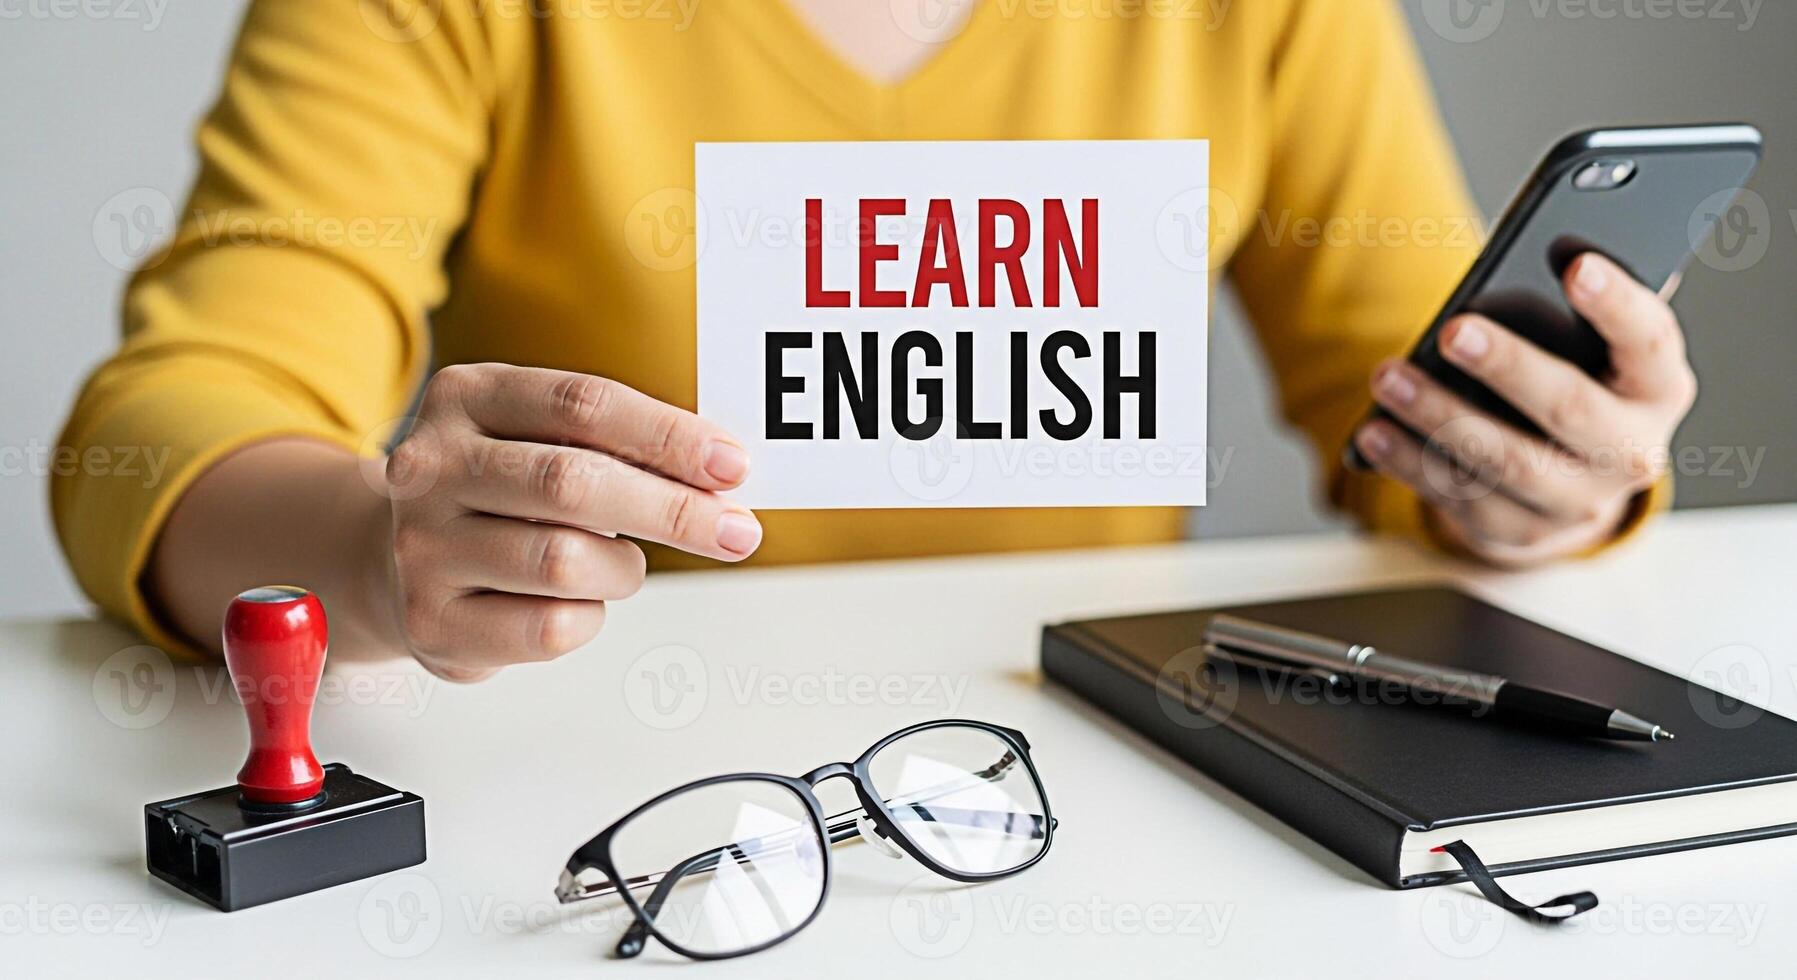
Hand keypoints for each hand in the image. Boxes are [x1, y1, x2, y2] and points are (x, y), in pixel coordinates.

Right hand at [377, 363, 760, 680]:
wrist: (394, 563)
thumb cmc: (501, 497)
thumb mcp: (540, 440)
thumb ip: (616, 444)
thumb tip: (720, 471)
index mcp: (466, 397)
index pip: (582, 405)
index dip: (667, 435)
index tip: (732, 465)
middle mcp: (431, 466)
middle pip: (574, 483)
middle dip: (672, 510)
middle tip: (736, 531)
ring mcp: (422, 546)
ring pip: (566, 561)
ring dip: (624, 569)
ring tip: (622, 565)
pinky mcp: (431, 621)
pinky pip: (551, 627)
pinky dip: (590, 616)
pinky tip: (576, 602)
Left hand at [1353, 253, 1695, 567]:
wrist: (1573, 483)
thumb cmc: (1581, 384)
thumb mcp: (1595, 348)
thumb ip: (1578, 309)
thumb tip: (1546, 251)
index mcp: (1658, 388)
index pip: (1649, 341)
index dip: (1617, 304)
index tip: (1577, 264)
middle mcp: (1631, 452)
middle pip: (1570, 409)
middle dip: (1508, 367)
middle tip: (1453, 330)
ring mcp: (1577, 501)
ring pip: (1506, 462)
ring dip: (1439, 417)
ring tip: (1388, 377)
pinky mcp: (1521, 531)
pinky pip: (1462, 498)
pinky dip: (1412, 463)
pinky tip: (1375, 432)